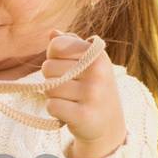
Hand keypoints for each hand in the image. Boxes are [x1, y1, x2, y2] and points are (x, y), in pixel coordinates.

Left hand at [41, 30, 126, 157]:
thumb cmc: (94, 89)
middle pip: (48, 67)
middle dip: (52, 79)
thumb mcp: (89, 64)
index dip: (53, 57)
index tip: (65, 66)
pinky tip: (68, 112)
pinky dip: (55, 110)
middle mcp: (97, 72)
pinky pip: (51, 105)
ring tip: (70, 100)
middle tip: (69, 88)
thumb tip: (52, 33)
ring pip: (48, 88)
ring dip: (53, 96)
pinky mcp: (83, 115)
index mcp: (97, 55)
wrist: (109, 125)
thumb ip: (71, 46)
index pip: (56, 45)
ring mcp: (92, 94)